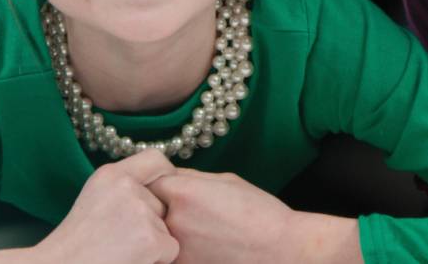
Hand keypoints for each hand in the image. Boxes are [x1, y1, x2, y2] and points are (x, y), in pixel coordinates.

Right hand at [32, 150, 177, 263]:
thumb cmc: (75, 245)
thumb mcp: (94, 200)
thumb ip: (123, 189)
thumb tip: (160, 188)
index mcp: (110, 175)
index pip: (155, 159)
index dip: (165, 176)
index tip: (162, 194)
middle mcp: (126, 186)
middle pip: (162, 201)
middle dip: (154, 221)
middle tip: (121, 239)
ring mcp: (140, 211)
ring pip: (167, 227)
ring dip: (152, 242)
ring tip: (119, 251)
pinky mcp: (151, 239)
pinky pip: (170, 249)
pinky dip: (157, 259)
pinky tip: (128, 261)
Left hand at [149, 168, 356, 263]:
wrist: (280, 249)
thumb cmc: (259, 213)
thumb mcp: (227, 181)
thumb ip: (192, 178)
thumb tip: (169, 175)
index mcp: (184, 192)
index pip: (149, 180)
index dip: (158, 183)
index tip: (167, 187)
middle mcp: (173, 220)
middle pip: (147, 208)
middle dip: (158, 207)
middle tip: (184, 210)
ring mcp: (176, 248)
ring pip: (157, 232)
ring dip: (165, 229)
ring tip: (197, 229)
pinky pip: (169, 252)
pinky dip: (179, 247)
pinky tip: (201, 245)